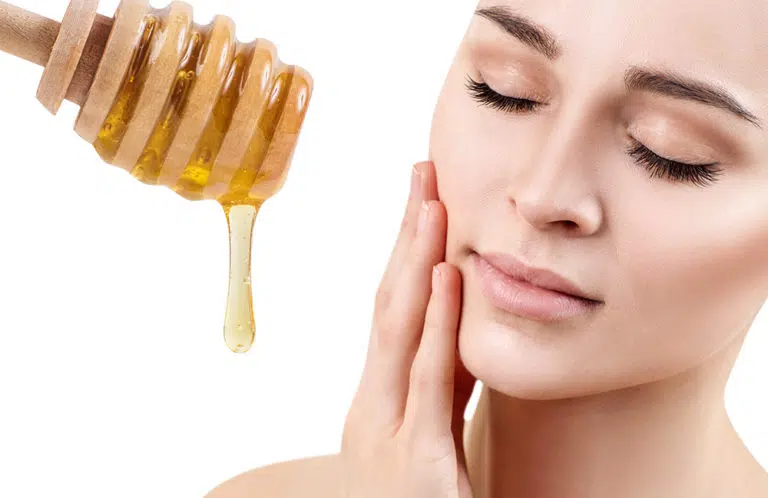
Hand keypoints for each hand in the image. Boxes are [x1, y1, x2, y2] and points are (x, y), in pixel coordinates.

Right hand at [339, 161, 476, 497]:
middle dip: (406, 236)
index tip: (423, 199)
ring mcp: (387, 435)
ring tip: (431, 199)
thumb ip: (442, 389)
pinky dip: (433, 323)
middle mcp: (371, 409)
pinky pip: (426, 381)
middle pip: (387, 305)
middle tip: (422, 172)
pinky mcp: (416, 463)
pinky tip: (442, 274)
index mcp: (378, 403)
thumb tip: (460, 331)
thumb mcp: (433, 438)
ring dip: (415, 258)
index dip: (406, 252)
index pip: (391, 313)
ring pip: (398, 328)